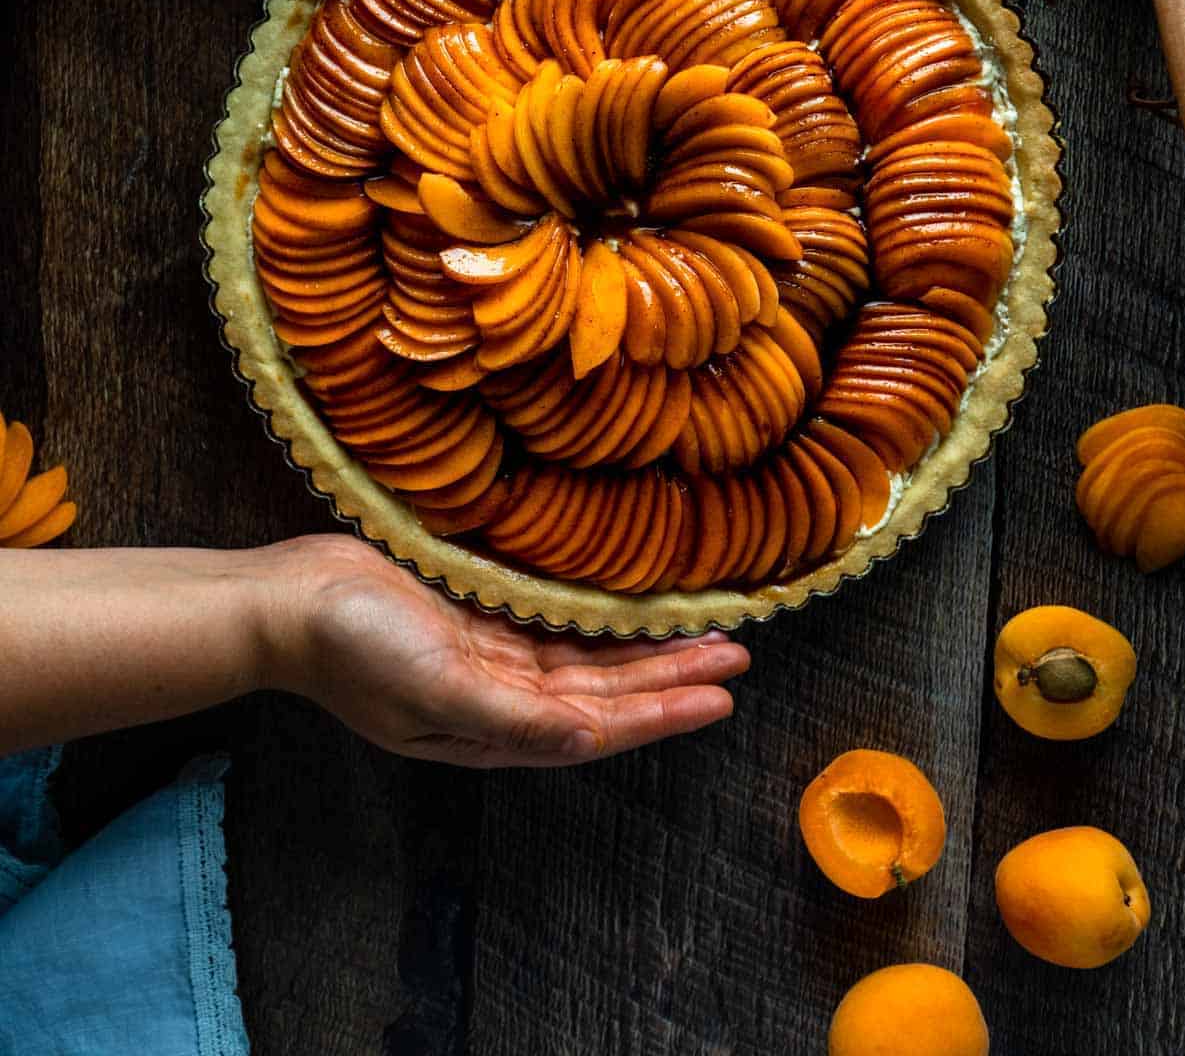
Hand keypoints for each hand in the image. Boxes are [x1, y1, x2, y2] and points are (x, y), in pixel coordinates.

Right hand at [276, 534, 749, 767]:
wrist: (291, 601)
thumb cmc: (355, 649)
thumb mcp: (439, 688)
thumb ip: (514, 719)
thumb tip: (587, 741)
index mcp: (495, 726)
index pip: (599, 725)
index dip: (662, 711)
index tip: (722, 696)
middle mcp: (501, 698)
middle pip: (605, 692)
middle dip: (671, 678)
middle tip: (736, 657)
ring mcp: (487, 658)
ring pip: (586, 659)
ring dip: (643, 651)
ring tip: (702, 636)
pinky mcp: (473, 618)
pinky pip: (552, 626)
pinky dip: (596, 622)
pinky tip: (627, 612)